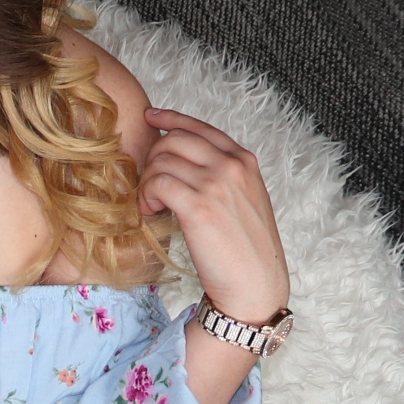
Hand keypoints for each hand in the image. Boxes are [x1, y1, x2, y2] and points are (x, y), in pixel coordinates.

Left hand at [139, 107, 289, 323]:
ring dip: (148, 181)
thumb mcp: (244, 201)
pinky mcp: (199, 206)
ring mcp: (216, 184)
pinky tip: (151, 212)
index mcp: (244, 161)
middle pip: (175, 139)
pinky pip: (158, 183)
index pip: (200, 127)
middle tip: (151, 186)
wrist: (256, 285)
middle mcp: (232, 166)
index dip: (170, 118)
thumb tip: (185, 164)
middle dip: (154, 159)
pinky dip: (147, 195)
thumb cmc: (247, 251)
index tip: (151, 118)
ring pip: (162, 160)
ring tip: (152, 205)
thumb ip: (223, 177)